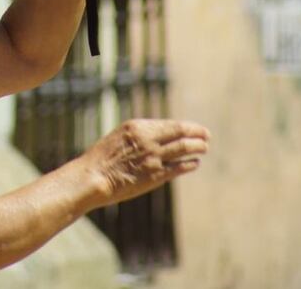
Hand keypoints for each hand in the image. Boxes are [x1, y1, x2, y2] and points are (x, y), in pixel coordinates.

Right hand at [80, 119, 209, 206]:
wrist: (93, 177)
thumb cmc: (102, 158)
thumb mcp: (120, 137)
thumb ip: (140, 136)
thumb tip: (158, 136)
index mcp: (138, 127)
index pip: (170, 124)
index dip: (187, 126)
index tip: (195, 129)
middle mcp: (148, 139)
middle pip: (181, 133)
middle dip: (197, 133)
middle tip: (207, 136)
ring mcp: (153, 157)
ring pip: (184, 149)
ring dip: (197, 147)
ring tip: (204, 148)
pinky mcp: (154, 175)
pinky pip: (178, 167)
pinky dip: (189, 164)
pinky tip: (195, 163)